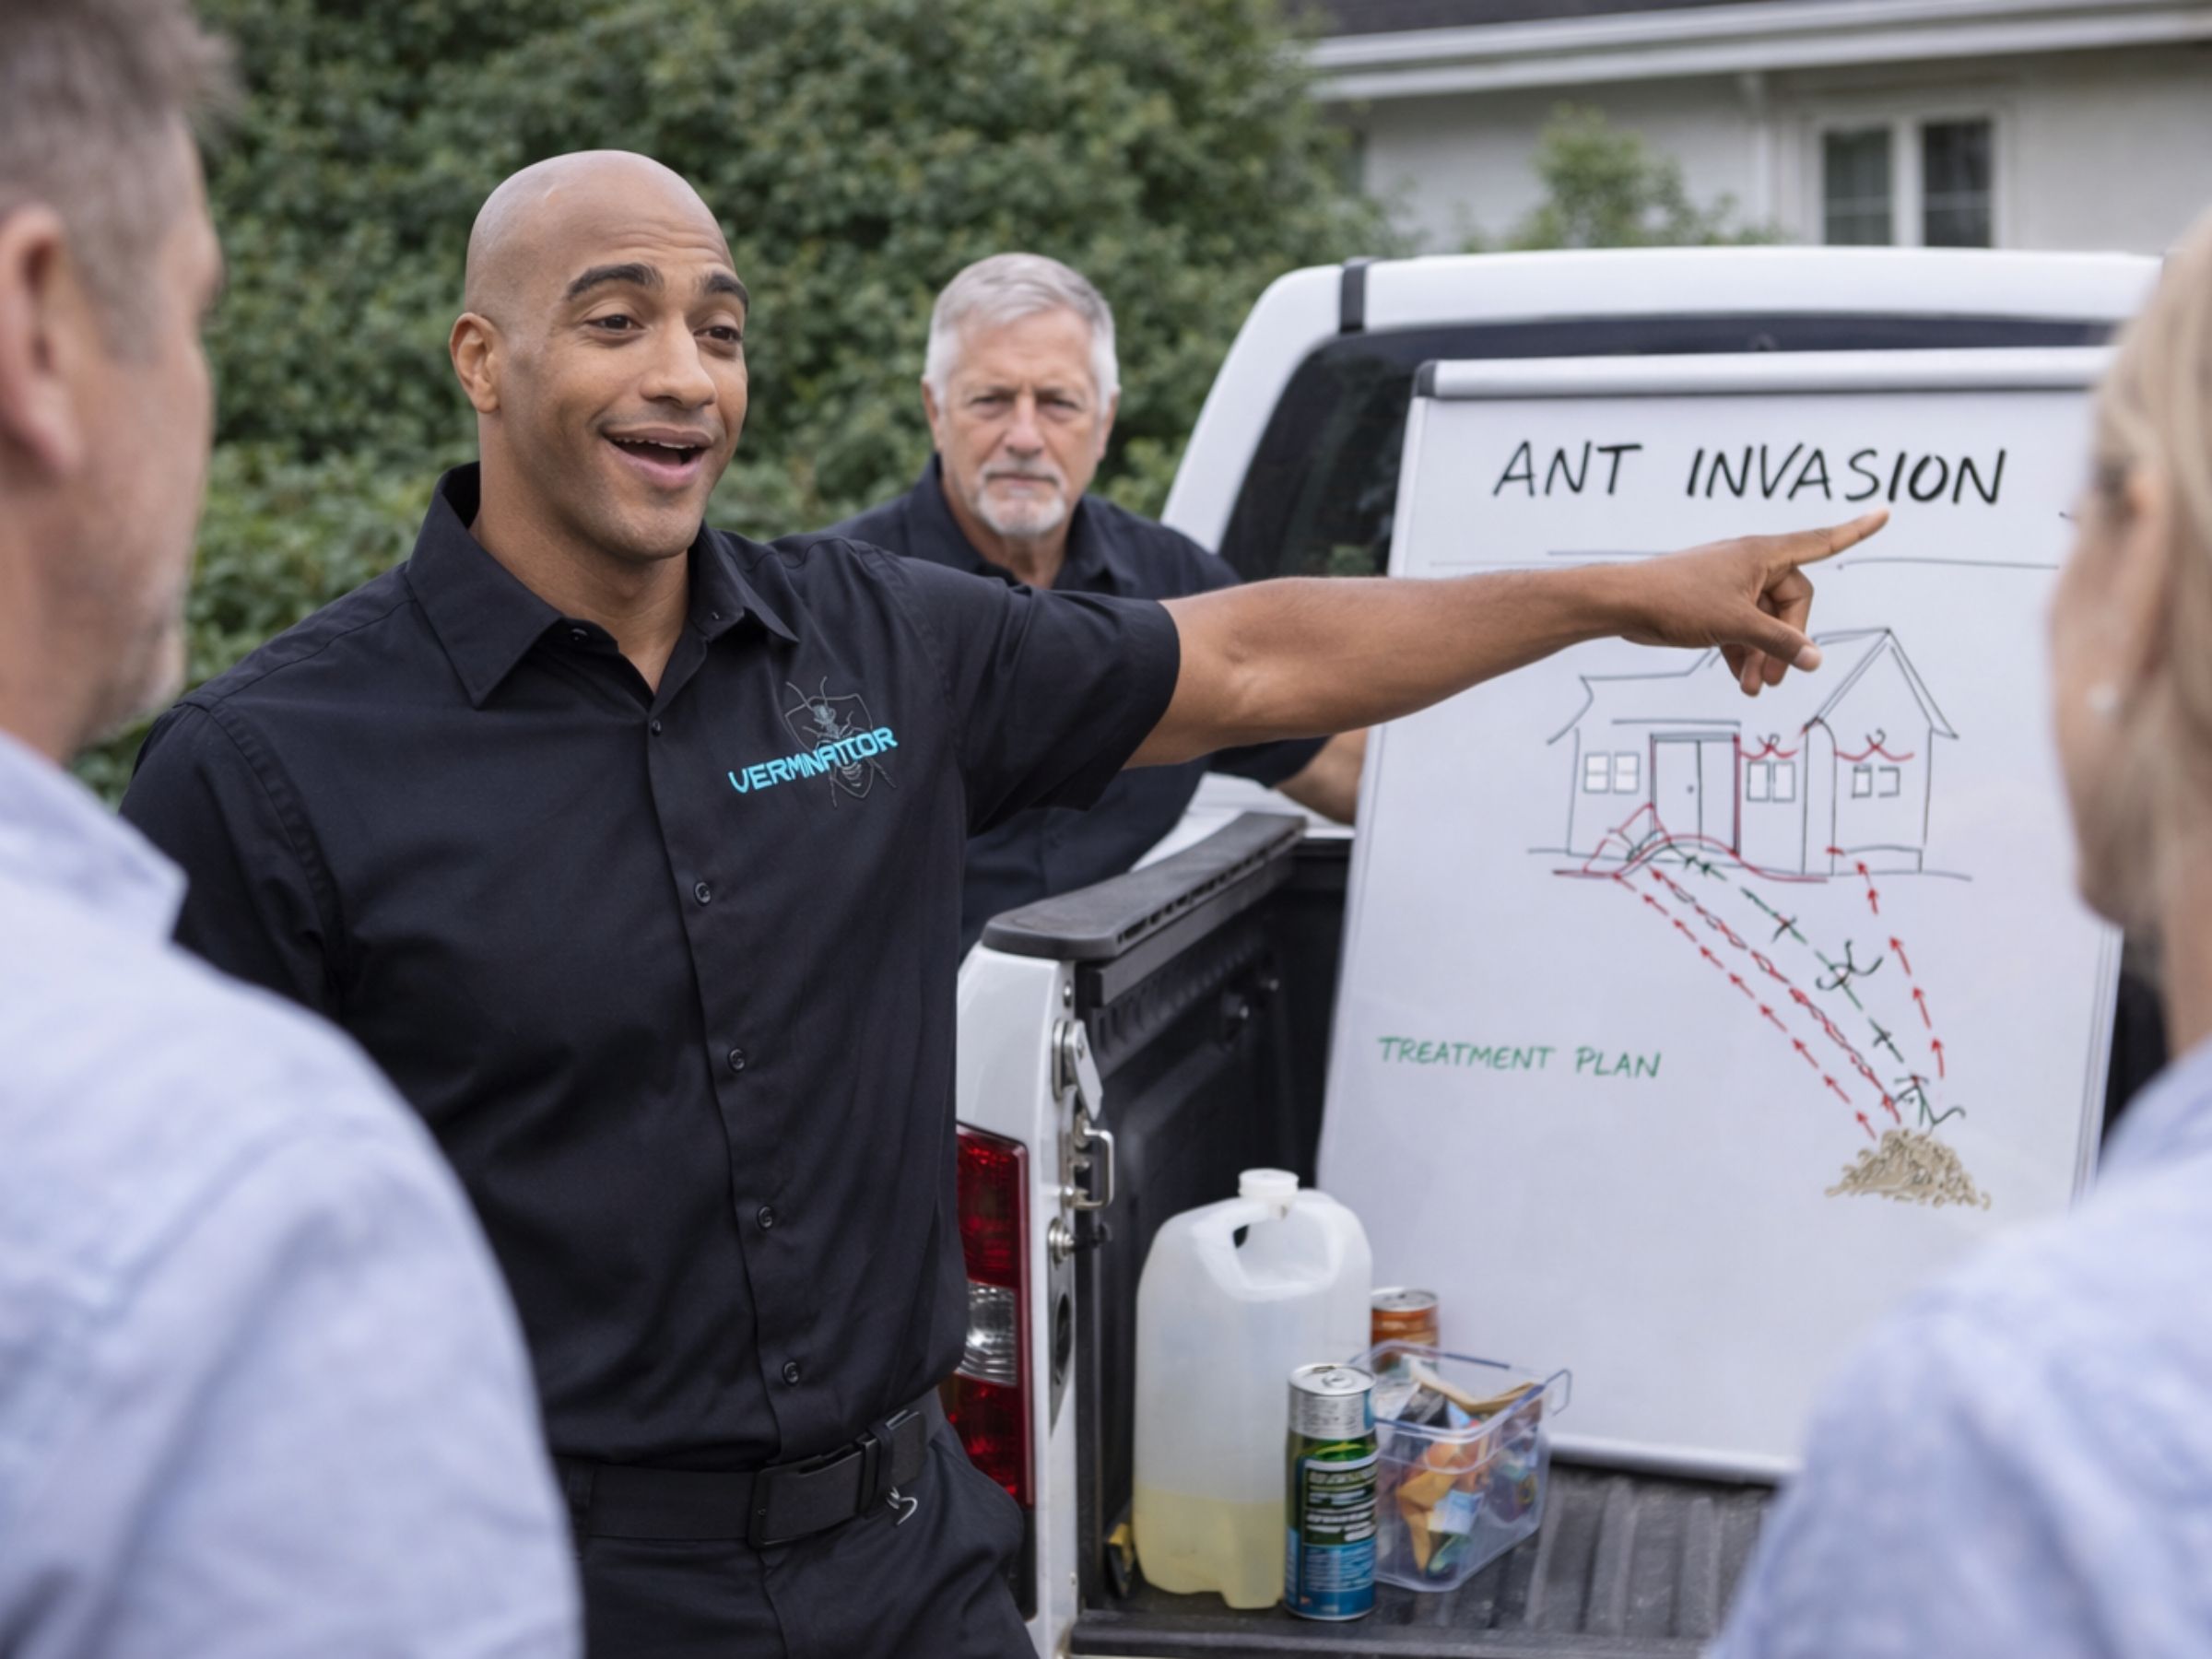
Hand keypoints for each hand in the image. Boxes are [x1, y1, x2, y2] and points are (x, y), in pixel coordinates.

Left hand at [1616, 511, 1889, 695]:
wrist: (1623, 604)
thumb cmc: (1676, 601)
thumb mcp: (1735, 624)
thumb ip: (1779, 643)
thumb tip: (1815, 661)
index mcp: (1763, 554)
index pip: (1821, 541)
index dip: (1857, 530)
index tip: (1887, 512)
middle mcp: (1751, 564)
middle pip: (1791, 603)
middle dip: (1786, 641)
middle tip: (1774, 677)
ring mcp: (1731, 583)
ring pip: (1765, 620)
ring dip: (1764, 654)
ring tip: (1754, 688)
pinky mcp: (1713, 603)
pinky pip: (1743, 627)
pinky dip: (1745, 651)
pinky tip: (1741, 678)